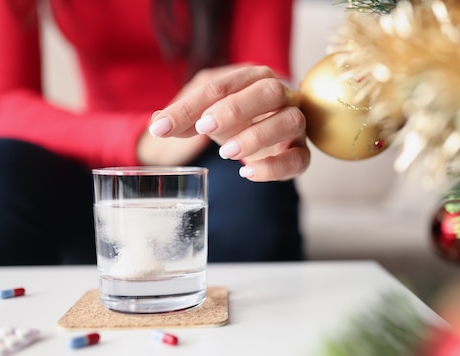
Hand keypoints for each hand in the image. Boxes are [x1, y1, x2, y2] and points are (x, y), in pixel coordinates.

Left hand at [147, 66, 309, 181]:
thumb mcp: (205, 116)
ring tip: (228, 152)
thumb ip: (183, 119)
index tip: (163, 127)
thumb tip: (159, 124)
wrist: (264, 139)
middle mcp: (281, 95)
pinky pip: (298, 158)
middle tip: (205, 128)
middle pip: (269, 91)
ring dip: (257, 136)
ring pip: (290, 121)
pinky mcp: (301, 152)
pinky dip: (273, 167)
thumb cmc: (235, 121)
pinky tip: (247, 173)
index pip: (222, 85)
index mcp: (253, 78)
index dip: (191, 106)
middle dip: (235, 108)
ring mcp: (295, 124)